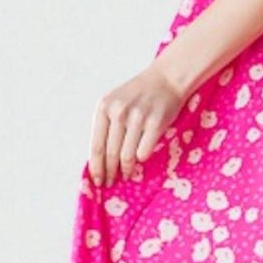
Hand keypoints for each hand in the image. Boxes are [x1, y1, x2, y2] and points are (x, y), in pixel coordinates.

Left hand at [88, 63, 187, 186]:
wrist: (166, 79)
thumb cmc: (139, 94)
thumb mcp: (116, 103)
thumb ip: (107, 126)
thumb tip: (99, 161)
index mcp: (104, 107)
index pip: (96, 145)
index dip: (96, 166)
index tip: (96, 181)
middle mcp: (119, 111)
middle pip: (110, 153)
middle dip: (109, 172)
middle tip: (109, 184)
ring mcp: (138, 117)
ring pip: (127, 156)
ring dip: (125, 170)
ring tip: (125, 175)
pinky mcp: (156, 123)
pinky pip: (144, 152)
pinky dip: (141, 160)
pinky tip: (140, 162)